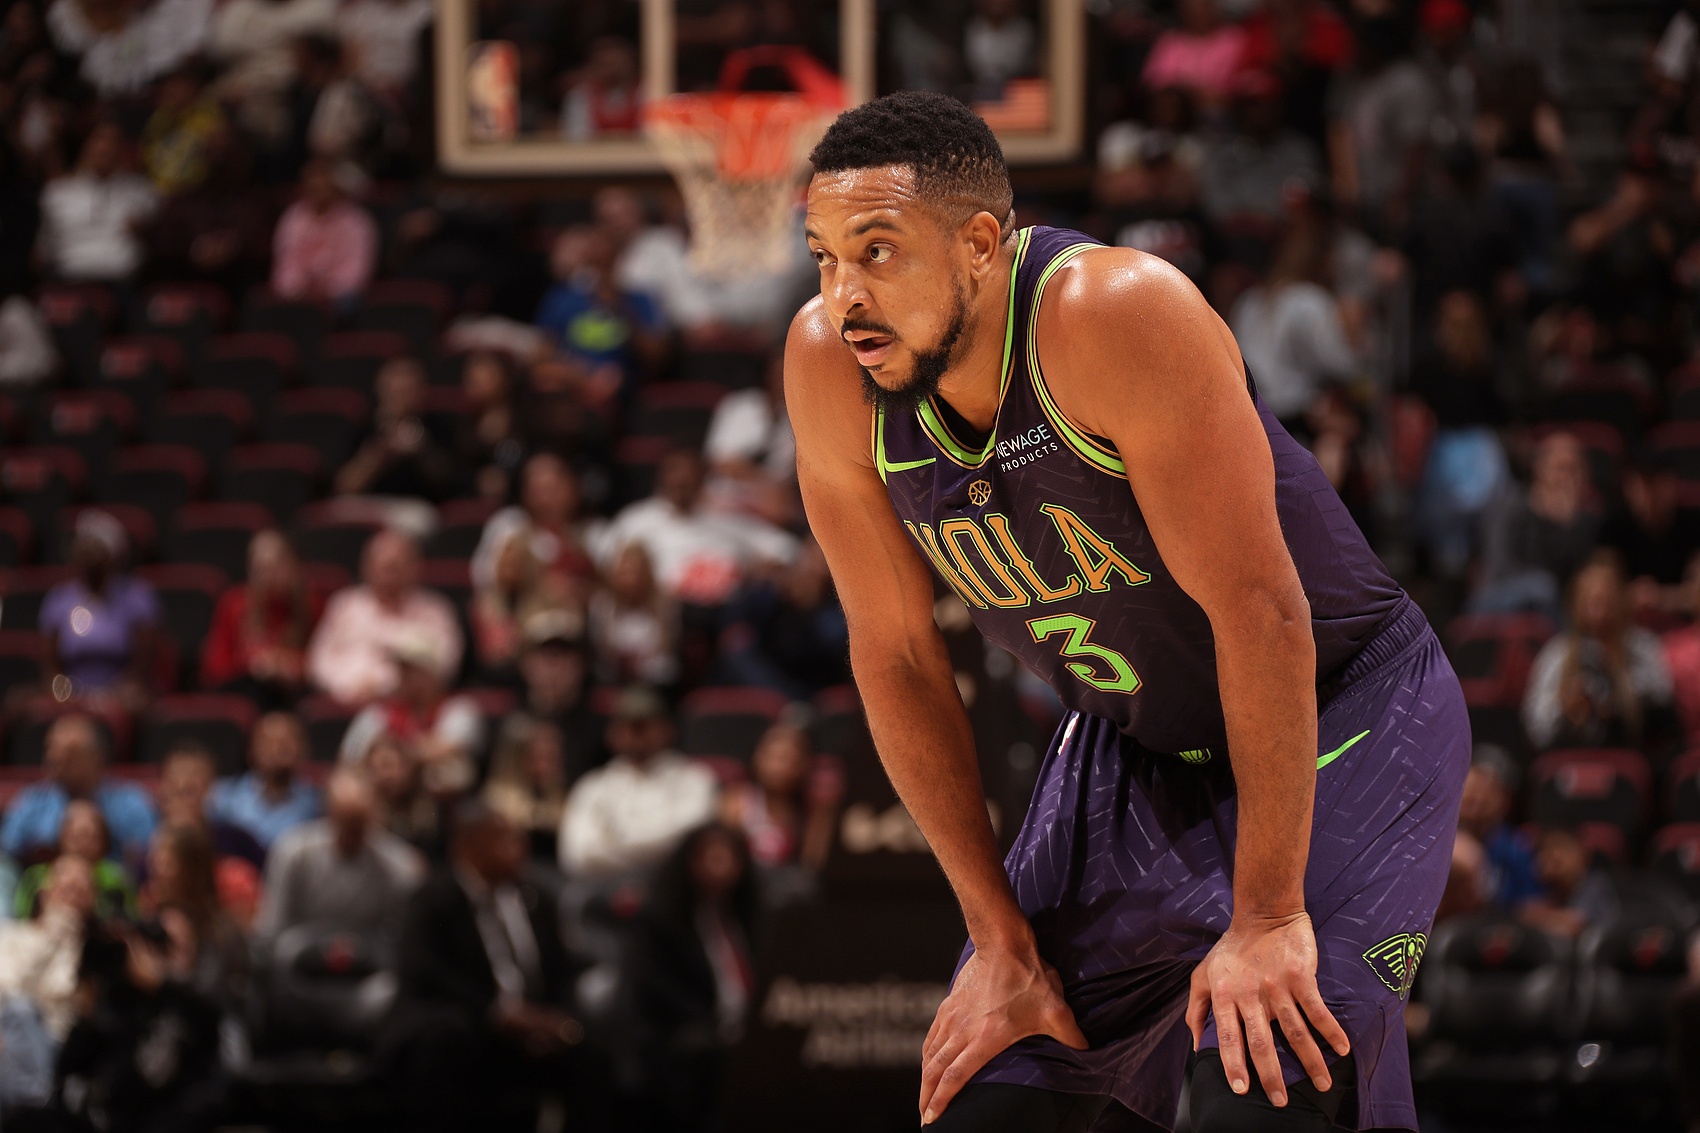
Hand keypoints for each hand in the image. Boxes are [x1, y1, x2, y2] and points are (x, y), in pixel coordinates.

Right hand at [918, 942, 1087, 1124]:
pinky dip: (926, 1053)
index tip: (933, 1118)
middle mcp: (963, 1030)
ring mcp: (953, 1016)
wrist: (1003, 942)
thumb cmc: (1029, 976)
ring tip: (923, 1096)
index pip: (956, 1076)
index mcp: (986, 1038)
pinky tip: (928, 1061)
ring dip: (924, 1078)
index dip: (942, 1100)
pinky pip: (932, 1035)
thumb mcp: (1056, 1009)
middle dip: (926, 1097)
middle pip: (936, 1070)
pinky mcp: (949, 1003)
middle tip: (924, 1118)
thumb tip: (1086, 1051)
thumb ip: (1071, 1035)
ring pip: (930, 1054)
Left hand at [1185, 911, 1348, 1106]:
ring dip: (1310, 1062)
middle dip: (1271, 1076)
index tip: (1241, 1090)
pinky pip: (1317, 1009)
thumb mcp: (1203, 974)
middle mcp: (1250, 994)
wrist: (1264, 912)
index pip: (1227, 1037)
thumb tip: (1196, 1044)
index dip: (1233, 1064)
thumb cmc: (1232, 948)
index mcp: (1225, 995)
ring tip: (1322, 1084)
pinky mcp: (1300, 977)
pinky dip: (1331, 1031)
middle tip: (1280, 1101)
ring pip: (1295, 1032)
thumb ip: (1196, 1009)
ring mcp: (1277, 986)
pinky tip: (1342, 1050)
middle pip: (1262, 1043)